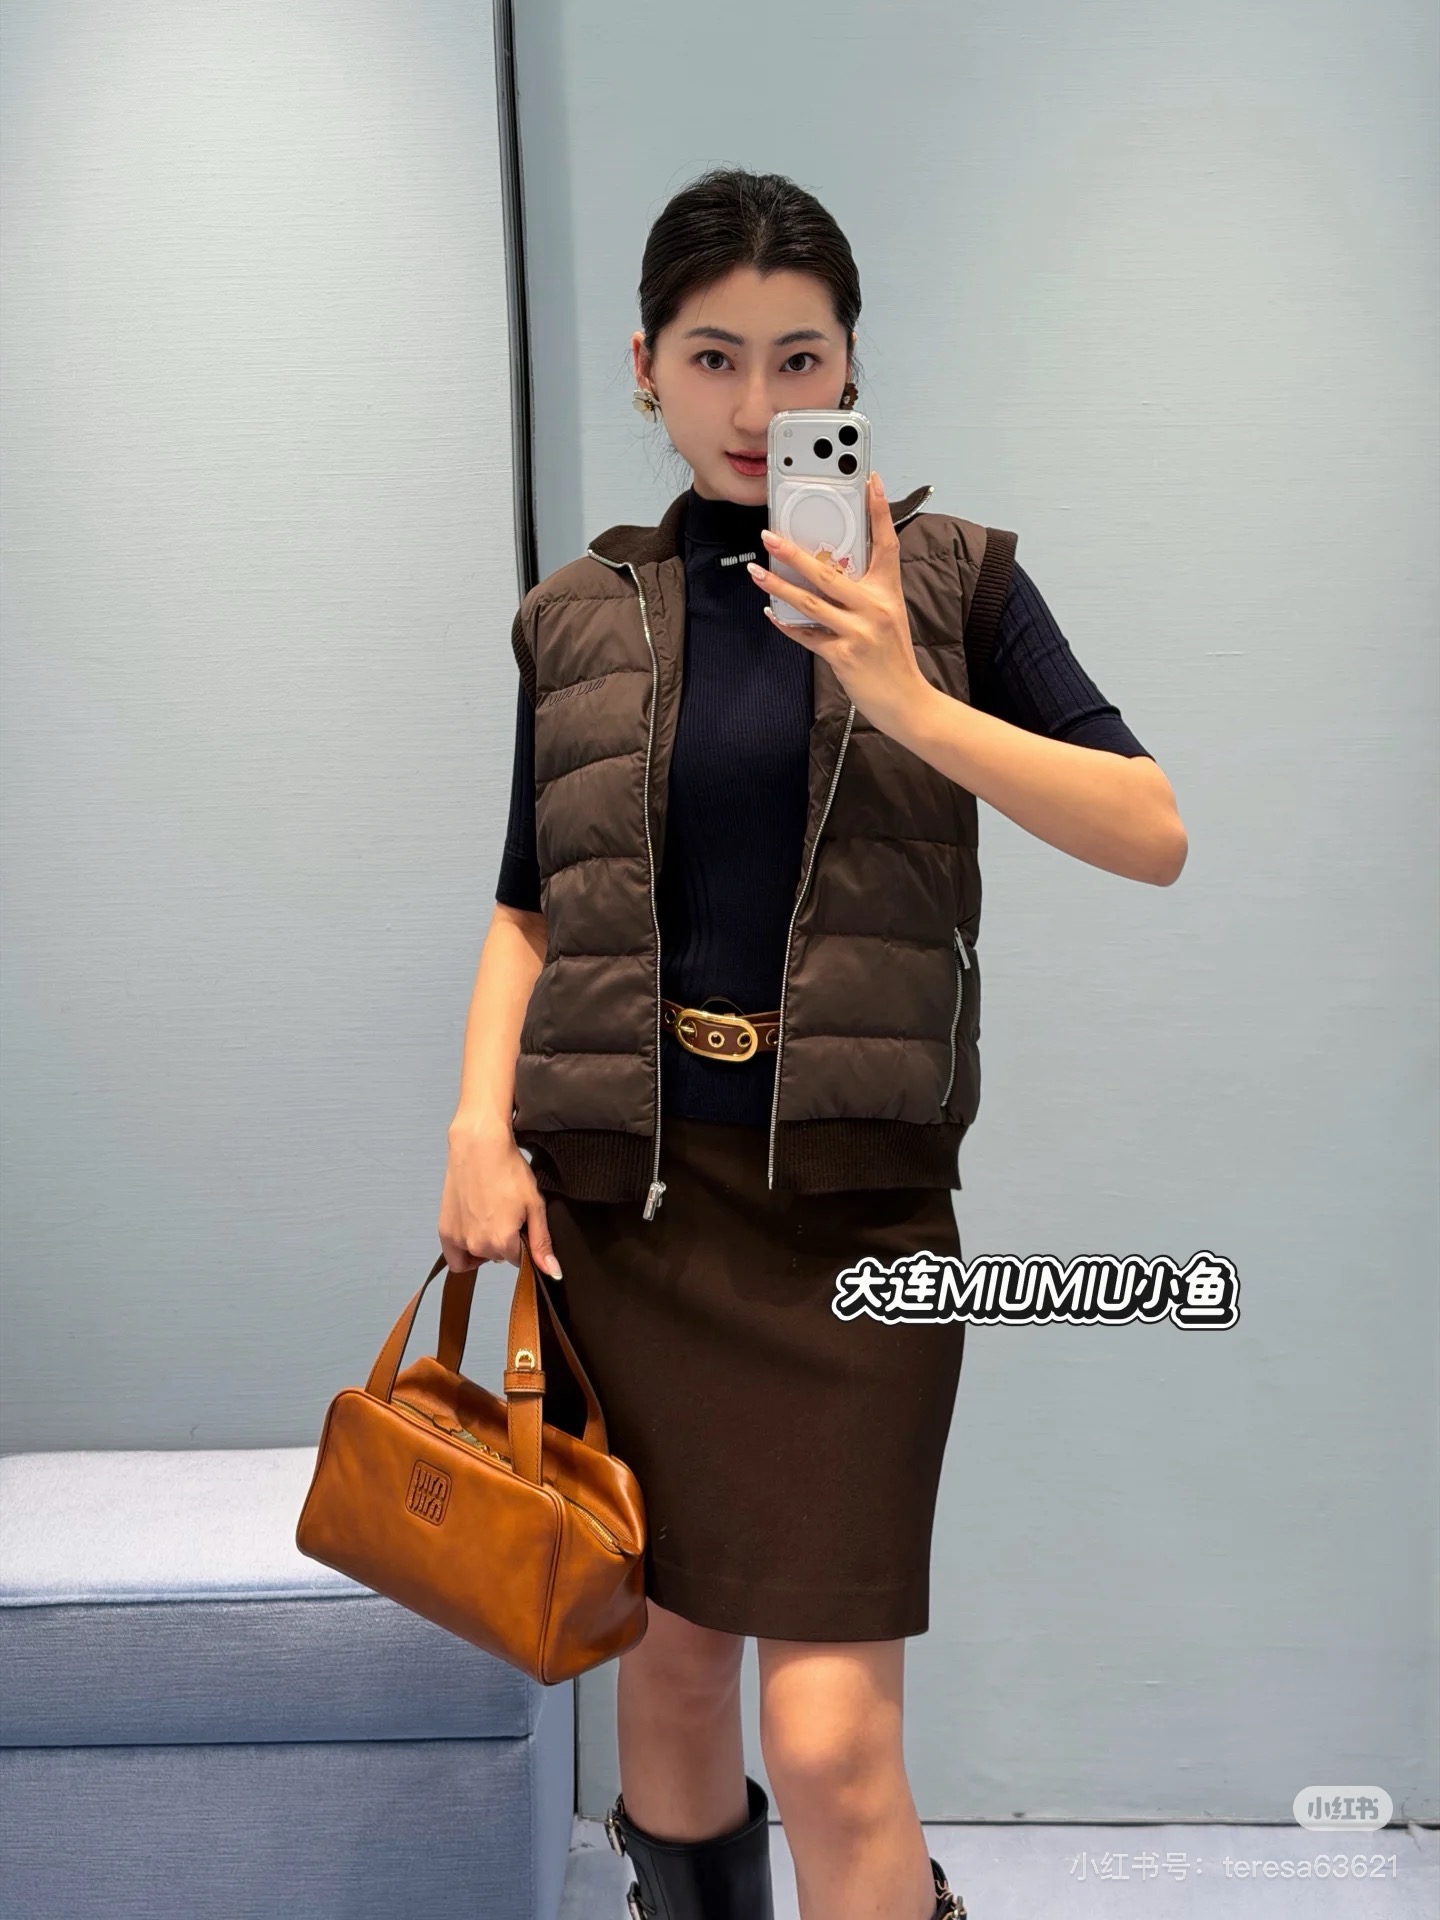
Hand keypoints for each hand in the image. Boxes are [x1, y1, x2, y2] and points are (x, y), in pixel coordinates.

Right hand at [439, 1121, 563, 1278]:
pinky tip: (472, 1229)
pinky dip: (464, 1251)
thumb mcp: (534, 1205)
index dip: (522, 1242)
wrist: (478, 1146)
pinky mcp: (444, 1231)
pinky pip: (455, 1257)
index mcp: (502, 1241)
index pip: (519, 1260)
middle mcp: (478, 1245)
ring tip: (489, 1216)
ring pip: (478, 1256)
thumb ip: (541, 1243)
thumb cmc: (508, 1170)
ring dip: (485, 1245)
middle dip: (505, 1242)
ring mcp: (458, 1239)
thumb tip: (552, 1272)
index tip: (521, 1222)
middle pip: (498, 1257)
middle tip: (506, 1213)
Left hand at [746, 471, 930, 738]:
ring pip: (809, 601)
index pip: (886, 542)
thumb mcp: (888, 616)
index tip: (871, 480)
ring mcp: (859, 630)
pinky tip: (771, 612)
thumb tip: (828, 573)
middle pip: (828, 571)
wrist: (907, 700)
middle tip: (769, 535)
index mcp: (889, 591)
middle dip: (794, 552)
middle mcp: (875, 606)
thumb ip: (864, 594)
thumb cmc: (893, 656)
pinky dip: (787, 624)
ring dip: (779, 585)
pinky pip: (807, 635)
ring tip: (757, 571)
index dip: (879, 510)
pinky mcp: (844, 654)